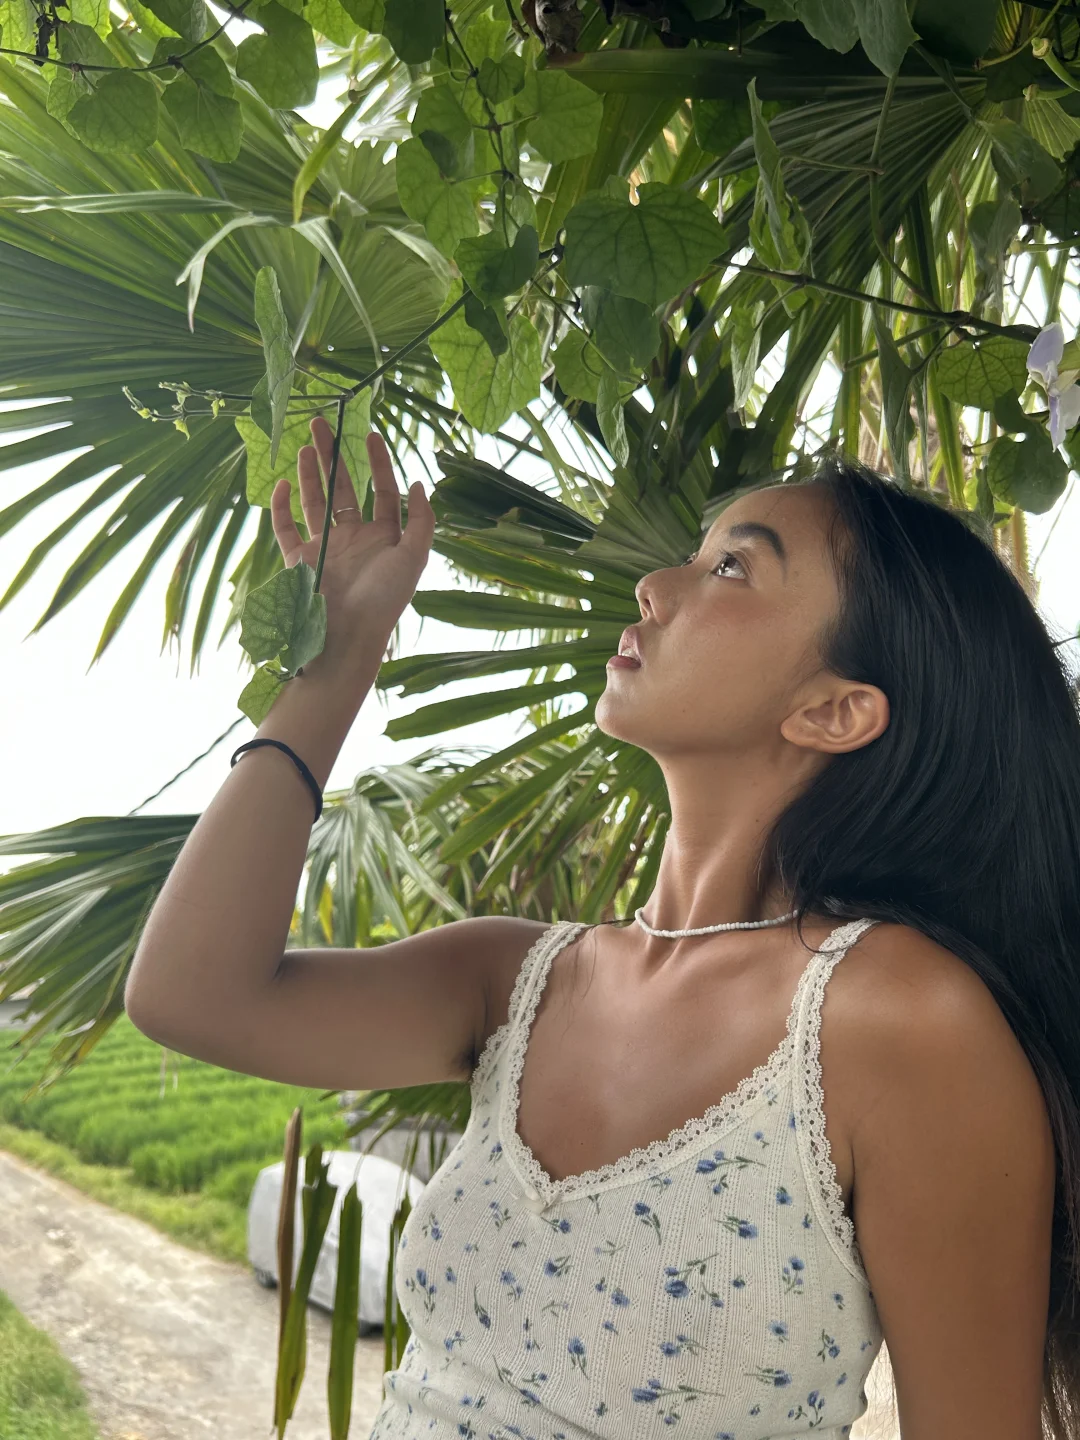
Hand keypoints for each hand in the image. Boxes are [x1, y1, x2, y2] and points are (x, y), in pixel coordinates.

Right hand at [269, 415, 434, 664]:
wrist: (347, 635)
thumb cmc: (384, 599)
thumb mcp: (414, 557)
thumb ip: (422, 520)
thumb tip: (421, 483)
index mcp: (384, 537)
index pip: (382, 491)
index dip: (378, 463)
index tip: (370, 434)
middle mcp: (354, 539)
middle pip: (342, 488)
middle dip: (332, 455)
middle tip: (322, 424)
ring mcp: (324, 548)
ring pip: (314, 502)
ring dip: (308, 474)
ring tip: (303, 445)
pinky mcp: (298, 560)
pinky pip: (285, 528)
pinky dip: (280, 507)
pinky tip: (282, 484)